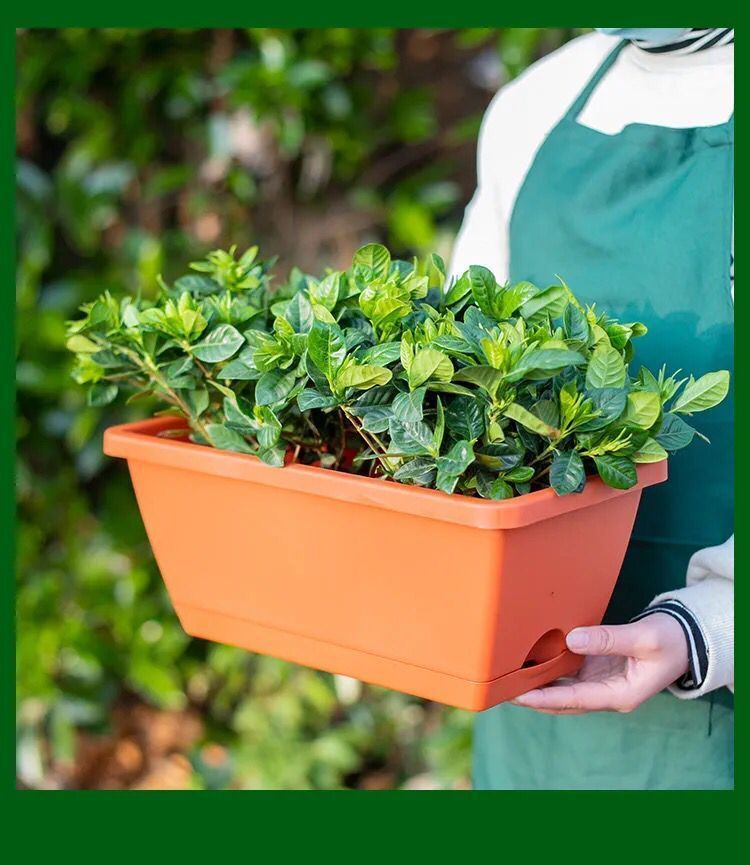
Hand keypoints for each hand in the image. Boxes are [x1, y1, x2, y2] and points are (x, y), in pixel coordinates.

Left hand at [512, 613, 688, 713]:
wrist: (682, 639)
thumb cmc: (668, 640)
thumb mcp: (643, 638)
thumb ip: (608, 639)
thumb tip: (572, 639)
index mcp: (620, 695)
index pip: (574, 700)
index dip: (546, 697)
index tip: (520, 694)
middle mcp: (606, 694)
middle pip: (562, 701)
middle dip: (532, 697)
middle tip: (501, 688)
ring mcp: (600, 684)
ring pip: (562, 690)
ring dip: (537, 685)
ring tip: (507, 677)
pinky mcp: (596, 672)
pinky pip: (568, 675)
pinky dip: (549, 670)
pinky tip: (529, 661)